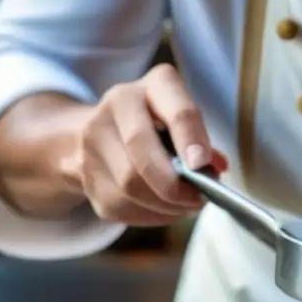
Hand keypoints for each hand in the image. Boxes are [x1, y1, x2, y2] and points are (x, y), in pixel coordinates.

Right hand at [62, 64, 227, 225]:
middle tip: (196, 199)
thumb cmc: (156, 126)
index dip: (190, 139)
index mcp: (152, 87)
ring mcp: (93, 141)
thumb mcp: (182, 121)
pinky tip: (162, 209)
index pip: (176, 111)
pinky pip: (122, 207)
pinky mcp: (86, 176)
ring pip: (130, 188)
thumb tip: (216, 168)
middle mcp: (115, 106)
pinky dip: (150, 214)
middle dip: (174, 187)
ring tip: (183, 205)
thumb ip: (201, 142)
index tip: (202, 165)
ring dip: (164, 205)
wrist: (99, 131)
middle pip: (142, 157)